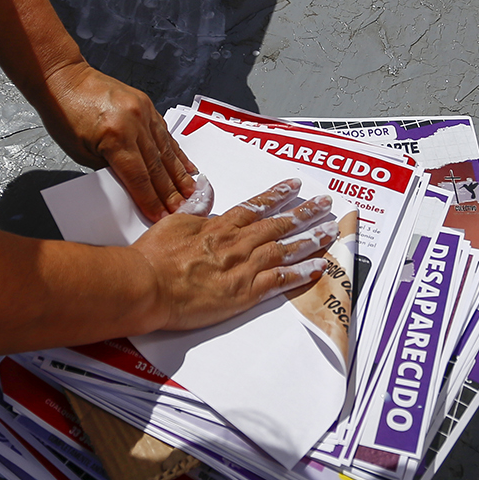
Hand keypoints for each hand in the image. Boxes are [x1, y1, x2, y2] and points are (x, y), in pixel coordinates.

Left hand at [43, 61, 197, 221]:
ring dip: (179, 174)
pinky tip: (187, 166)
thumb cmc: (64, 116)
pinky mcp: (146, 104)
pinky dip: (176, 152)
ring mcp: (143, 111)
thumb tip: (133, 186)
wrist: (64, 79)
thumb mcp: (81, 153)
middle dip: (170, 192)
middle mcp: (133, 122)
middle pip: (156, 166)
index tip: (161, 216)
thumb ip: (110, 168)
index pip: (138, 178)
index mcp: (115, 137)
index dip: (151, 200)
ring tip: (190, 192)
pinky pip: (165, 133)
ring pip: (165, 150)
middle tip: (183, 210)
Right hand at [131, 179, 337, 330]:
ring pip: (285, 249)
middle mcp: (237, 243)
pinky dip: (301, 273)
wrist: (148, 285)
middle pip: (278, 224)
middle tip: (325, 204)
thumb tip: (204, 193)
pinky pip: (280, 281)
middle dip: (305, 212)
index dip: (277, 195)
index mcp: (219, 226)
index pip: (255, 205)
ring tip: (330, 231)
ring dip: (311, 239)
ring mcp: (243, 268)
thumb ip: (194, 209)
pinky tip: (318, 267)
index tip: (294, 186)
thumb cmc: (153, 258)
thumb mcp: (172, 223)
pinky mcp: (244, 293)